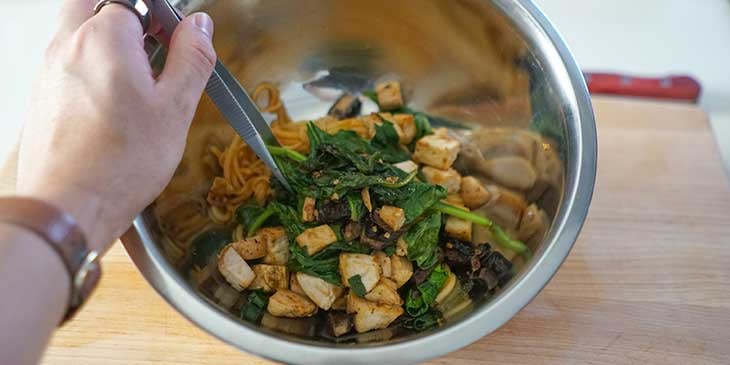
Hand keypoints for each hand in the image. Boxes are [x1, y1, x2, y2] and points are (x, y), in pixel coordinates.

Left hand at [16, 0, 216, 251]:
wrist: (67, 208)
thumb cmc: (125, 161)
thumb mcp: (175, 109)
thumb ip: (192, 59)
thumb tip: (199, 24)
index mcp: (104, 38)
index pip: (136, 2)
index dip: (162, 19)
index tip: (177, 45)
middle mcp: (67, 44)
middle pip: (93, 4)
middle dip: (125, 16)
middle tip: (151, 47)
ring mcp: (48, 69)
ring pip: (75, 29)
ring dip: (106, 39)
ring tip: (135, 80)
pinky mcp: (40, 95)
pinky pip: (65, 60)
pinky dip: (89, 65)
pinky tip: (110, 104)